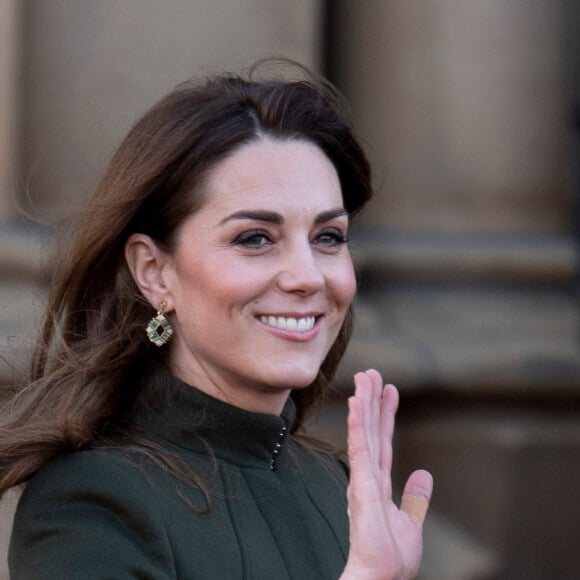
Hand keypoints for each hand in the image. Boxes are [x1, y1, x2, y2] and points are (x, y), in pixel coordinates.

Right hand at [340, 369, 432, 579]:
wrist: (382, 579)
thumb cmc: (392, 558)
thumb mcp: (411, 523)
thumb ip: (415, 497)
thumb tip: (424, 474)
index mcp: (378, 482)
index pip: (383, 441)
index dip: (385, 414)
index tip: (389, 390)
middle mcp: (368, 475)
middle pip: (371, 430)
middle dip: (371, 401)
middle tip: (371, 372)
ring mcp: (363, 478)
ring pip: (363, 433)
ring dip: (363, 403)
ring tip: (364, 378)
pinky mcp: (361, 486)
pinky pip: (359, 448)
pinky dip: (357, 424)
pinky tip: (356, 403)